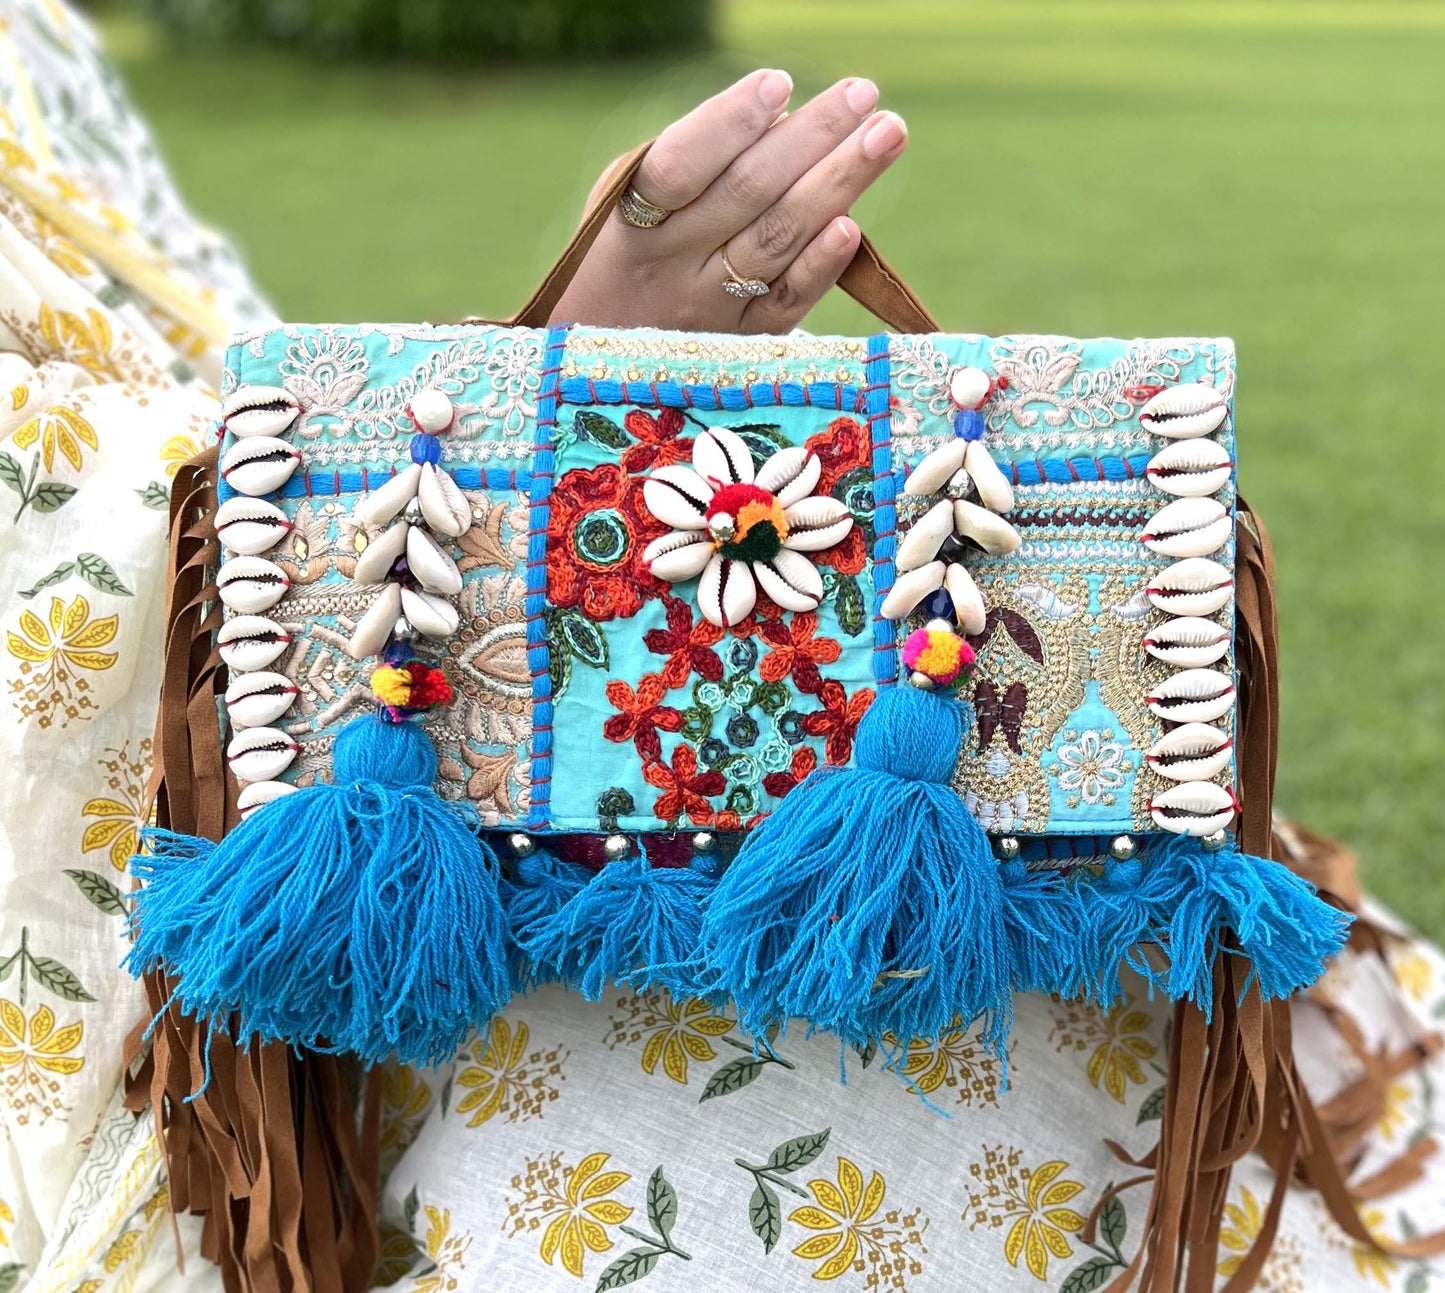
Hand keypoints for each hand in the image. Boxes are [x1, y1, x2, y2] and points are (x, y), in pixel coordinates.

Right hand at [549, 69, 906, 333]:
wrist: (607, 361)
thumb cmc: (633, 255)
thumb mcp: (630, 206)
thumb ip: (696, 163)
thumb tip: (785, 122)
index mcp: (632, 222)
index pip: (679, 166)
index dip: (728, 125)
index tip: (778, 83)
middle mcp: (670, 267)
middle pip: (746, 194)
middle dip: (811, 137)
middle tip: (863, 94)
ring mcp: (707, 309)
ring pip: (776, 241)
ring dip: (837, 184)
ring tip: (886, 134)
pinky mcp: (741, 345)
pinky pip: (786, 304)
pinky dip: (820, 266)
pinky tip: (852, 226)